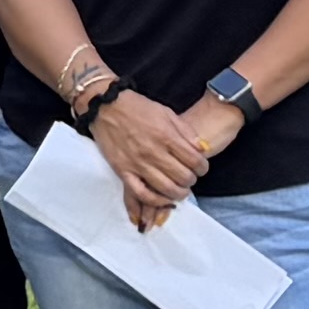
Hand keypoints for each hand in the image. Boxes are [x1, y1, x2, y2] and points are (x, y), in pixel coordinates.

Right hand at [92, 94, 218, 227]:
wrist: (105, 107)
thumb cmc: (137, 108)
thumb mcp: (166, 112)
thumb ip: (185, 131)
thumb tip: (201, 149)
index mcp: (167, 136)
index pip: (195, 161)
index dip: (203, 167)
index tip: (201, 168)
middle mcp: (154, 152)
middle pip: (184, 177)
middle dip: (192, 180)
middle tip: (190, 177)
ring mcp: (138, 164)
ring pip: (166, 189)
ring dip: (179, 193)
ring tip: (180, 190)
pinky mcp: (123, 171)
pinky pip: (141, 194)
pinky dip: (156, 201)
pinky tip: (162, 199)